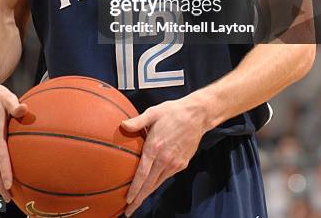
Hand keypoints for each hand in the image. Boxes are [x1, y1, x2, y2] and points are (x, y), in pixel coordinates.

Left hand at [121, 96, 206, 216]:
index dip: (134, 189)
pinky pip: (167, 176)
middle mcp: (164, 159)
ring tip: (138, 202)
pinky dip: (158, 183)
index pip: (142, 174)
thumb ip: (137, 121)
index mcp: (155, 148)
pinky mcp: (182, 164)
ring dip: (147, 194)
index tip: (127, 200)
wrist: (197, 115)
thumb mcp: (153, 112)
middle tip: (128, 211)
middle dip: (138, 199)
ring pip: (158, 183)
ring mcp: (174, 163)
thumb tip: (122, 124)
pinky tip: (152, 185)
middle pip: (149, 185)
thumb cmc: (173, 112)